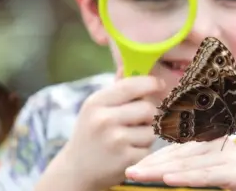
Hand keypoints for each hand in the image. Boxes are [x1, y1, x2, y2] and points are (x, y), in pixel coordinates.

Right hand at [37, 69, 165, 190]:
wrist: (77, 169)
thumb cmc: (91, 132)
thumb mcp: (95, 108)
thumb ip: (116, 89)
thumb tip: (129, 65)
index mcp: (96, 103)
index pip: (132, 85)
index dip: (151, 83)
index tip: (159, 84)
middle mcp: (104, 120)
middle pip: (148, 108)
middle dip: (150, 114)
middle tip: (142, 118)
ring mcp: (115, 142)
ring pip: (151, 130)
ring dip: (147, 133)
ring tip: (131, 137)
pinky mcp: (126, 160)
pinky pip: (150, 148)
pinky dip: (144, 149)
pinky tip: (130, 151)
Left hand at [125, 136, 235, 190]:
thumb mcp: (229, 166)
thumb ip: (209, 168)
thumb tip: (186, 172)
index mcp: (211, 147)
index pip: (178, 154)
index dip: (156, 159)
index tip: (136, 167)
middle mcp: (214, 150)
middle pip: (176, 158)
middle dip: (150, 164)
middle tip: (126, 170)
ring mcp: (223, 161)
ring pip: (185, 166)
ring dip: (159, 170)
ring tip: (137, 174)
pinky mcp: (234, 173)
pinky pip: (206, 175)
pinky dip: (186, 176)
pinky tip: (169, 178)